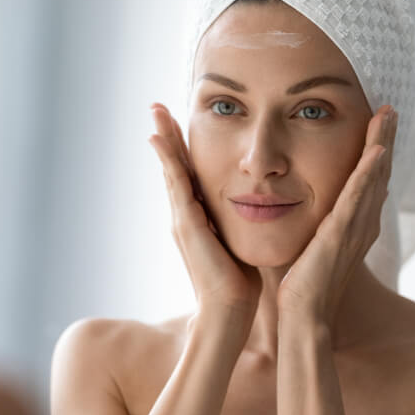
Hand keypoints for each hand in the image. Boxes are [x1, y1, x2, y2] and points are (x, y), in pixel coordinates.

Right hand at [148, 103, 260, 340]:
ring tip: (156, 111)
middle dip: (168, 134)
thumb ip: (240, 221)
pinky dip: (166, 160)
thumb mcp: (240, 238)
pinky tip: (159, 138)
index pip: (190, 172)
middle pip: (175, 165)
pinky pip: (175, 184)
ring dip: (163, 138)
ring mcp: (182, 217)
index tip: (179, 119)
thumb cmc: (240, 279)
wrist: (230, 309)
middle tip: (157, 105)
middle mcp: (185, 213)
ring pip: (171, 169)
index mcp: (199, 215)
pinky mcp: (185, 223)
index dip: (183, 147)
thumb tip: (259, 205)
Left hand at [276, 104, 396, 326]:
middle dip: (384, 141)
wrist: (302, 317)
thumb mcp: (310, 246)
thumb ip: (314, 226)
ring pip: (373, 179)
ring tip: (387, 116)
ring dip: (382, 145)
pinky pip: (358, 197)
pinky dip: (369, 173)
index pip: (367, 183)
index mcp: (353, 227)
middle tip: (389, 110)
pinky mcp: (341, 235)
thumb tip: (297, 205)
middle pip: (378, 175)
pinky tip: (376, 151)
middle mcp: (361, 225)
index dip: (375, 154)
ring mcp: (354, 229)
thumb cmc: (301, 287)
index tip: (377, 125)